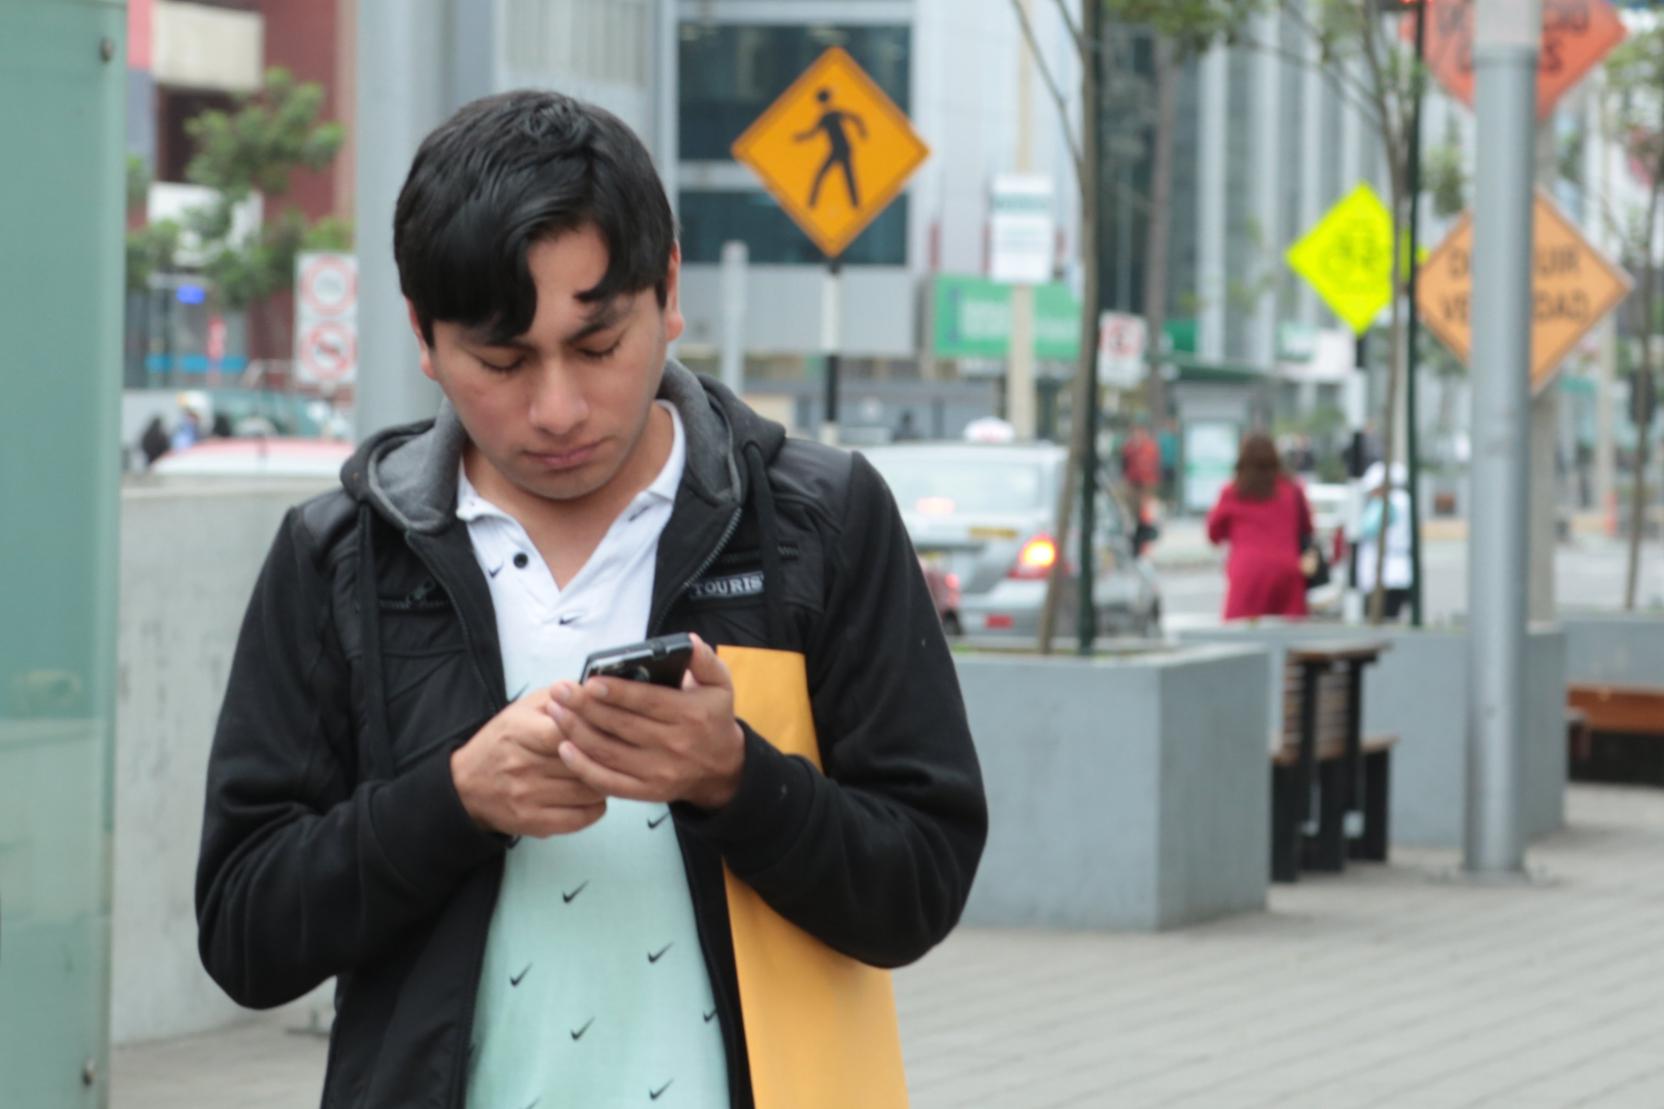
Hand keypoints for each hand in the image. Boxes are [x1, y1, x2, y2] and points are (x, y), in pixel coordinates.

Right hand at [450, 687, 608, 837]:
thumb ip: (559, 698)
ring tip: (601, 771)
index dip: (592, 729)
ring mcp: (527, 797)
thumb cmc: (503, 742)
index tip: (607, 728)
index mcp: (519, 731)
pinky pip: (580, 818)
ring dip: (603, 781)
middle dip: (605, 756)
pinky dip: (596, 806)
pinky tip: (593, 795)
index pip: (565, 731)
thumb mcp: (522, 709)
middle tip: (612, 751)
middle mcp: (522, 766)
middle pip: (583, 762)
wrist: (466, 785)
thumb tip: (594, 692)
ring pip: (588, 791)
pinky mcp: (533, 823)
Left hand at [547, 634, 744, 810]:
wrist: (722, 768)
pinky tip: (564, 748)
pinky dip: (583, 767)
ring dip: (576, 732)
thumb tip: (686, 642)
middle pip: (621, 726)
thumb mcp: (719, 684)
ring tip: (554, 712)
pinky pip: (608, 782)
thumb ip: (704, 660)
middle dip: (585, 707)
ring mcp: (659, 772)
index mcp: (691, 715)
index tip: (590, 682)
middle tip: (559, 691)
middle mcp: (675, 745)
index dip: (617, 692)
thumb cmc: (713, 718)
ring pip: (609, 752)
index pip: (648, 702)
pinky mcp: (646, 792)